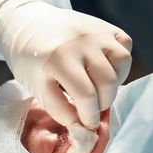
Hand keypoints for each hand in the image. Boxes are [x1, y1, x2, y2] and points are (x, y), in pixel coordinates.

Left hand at [10, 6, 131, 128]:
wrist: (27, 25)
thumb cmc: (30, 61)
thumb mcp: (37, 88)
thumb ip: (60, 109)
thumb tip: (84, 127)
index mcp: (59, 59)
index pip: (86, 95)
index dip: (89, 115)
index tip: (86, 123)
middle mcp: (82, 42)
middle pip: (108, 82)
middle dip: (102, 103)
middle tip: (90, 107)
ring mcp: (96, 31)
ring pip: (123, 63)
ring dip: (114, 83)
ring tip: (98, 88)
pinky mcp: (105, 26)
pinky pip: (125, 46)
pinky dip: (119, 62)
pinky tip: (103, 69)